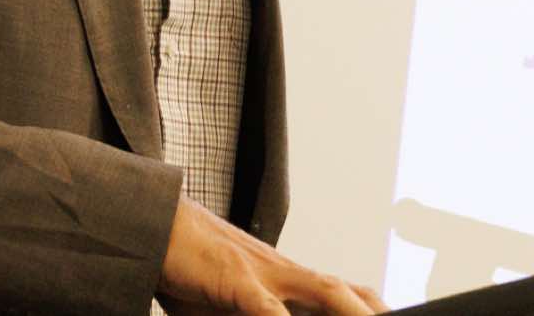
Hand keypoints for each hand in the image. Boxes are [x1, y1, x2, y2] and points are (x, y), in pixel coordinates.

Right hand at [157, 198, 387, 315]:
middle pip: (349, 293)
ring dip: (355, 315)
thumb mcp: (230, 308)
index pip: (345, 296)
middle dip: (379, 314)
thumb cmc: (192, 269)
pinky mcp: (236, 278)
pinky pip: (268, 307)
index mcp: (288, 281)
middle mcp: (286, 274)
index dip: (371, 310)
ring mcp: (265, 273)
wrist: (154, 226)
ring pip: (327, 293)